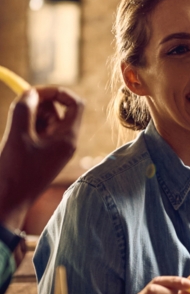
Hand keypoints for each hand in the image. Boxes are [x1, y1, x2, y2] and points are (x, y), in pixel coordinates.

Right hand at [0, 86, 83, 229]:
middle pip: (58, 110)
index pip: (75, 104)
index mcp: (68, 139)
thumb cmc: (15, 172)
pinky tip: (14, 141)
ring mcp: (55, 149)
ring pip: (46, 120)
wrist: (9, 202)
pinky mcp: (44, 154)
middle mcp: (66, 143)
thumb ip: (24, 109)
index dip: (56, 92)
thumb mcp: (18, 136)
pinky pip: (39, 132)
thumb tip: (30, 91)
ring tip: (15, 132)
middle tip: (17, 111)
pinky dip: (26, 128)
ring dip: (29, 117)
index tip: (33, 91)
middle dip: (37, 105)